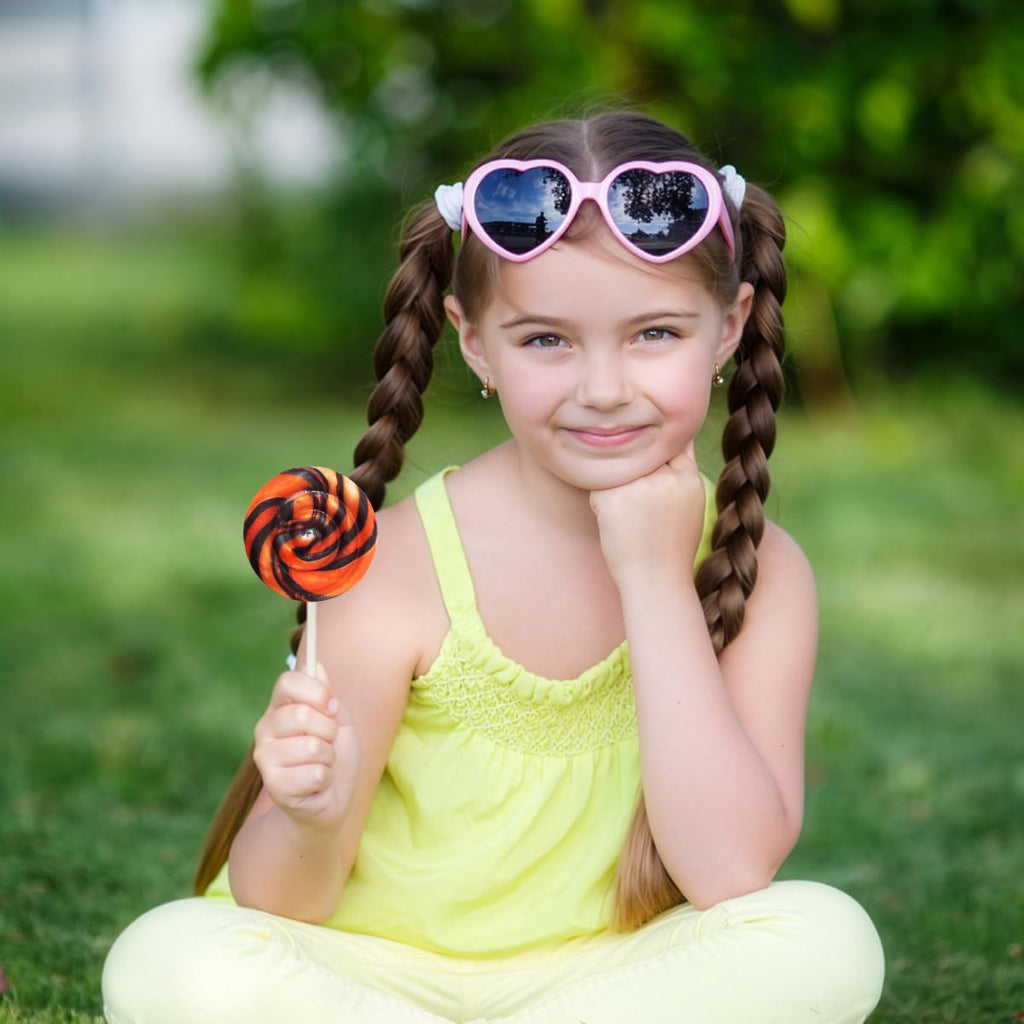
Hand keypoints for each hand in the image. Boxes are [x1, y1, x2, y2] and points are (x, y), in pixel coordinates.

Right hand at [252, 667, 359, 831]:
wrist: (329, 802)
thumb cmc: (334, 757)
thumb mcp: (339, 721)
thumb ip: (328, 695)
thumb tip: (317, 664)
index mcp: (279, 708)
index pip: (287, 681)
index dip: (316, 691)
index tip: (331, 705)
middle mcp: (265, 729)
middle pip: (302, 715)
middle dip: (329, 731)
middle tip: (328, 743)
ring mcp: (265, 758)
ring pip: (312, 747)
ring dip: (329, 758)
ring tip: (322, 766)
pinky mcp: (273, 785)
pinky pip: (315, 773)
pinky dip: (325, 779)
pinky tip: (316, 785)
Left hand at [589, 444, 706, 589]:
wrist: (656, 581)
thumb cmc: (672, 545)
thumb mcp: (691, 502)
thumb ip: (683, 470)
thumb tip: (680, 436)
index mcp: (687, 478)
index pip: (669, 446)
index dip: (657, 455)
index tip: (651, 476)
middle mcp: (664, 478)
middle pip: (639, 456)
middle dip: (634, 474)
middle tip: (642, 510)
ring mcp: (637, 487)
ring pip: (616, 469)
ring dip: (616, 488)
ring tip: (630, 518)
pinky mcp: (612, 498)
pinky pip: (598, 487)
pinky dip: (600, 505)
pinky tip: (615, 524)